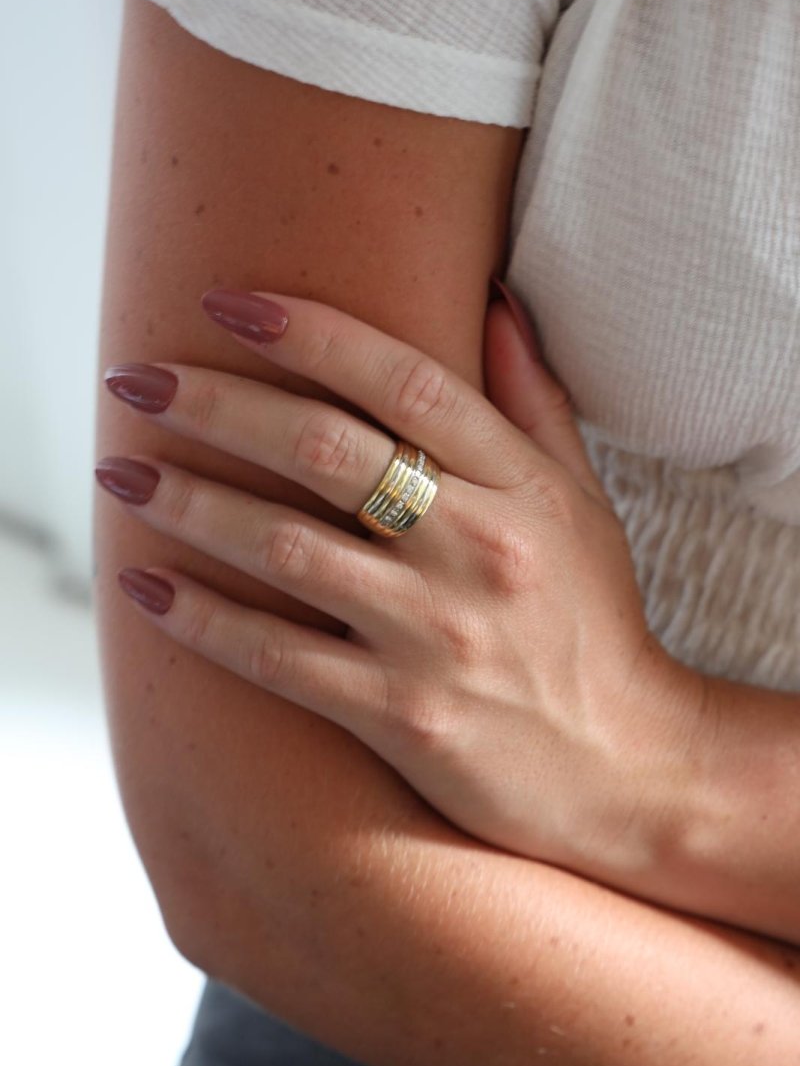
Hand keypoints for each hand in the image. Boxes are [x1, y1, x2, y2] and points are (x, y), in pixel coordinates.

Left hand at [96, 283, 701, 890]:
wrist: (620, 766)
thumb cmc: (591, 622)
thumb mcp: (581, 503)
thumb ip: (532, 400)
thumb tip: (491, 298)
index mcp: (521, 487)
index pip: (405, 382)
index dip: (311, 333)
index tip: (229, 304)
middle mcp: (478, 551)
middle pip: (325, 452)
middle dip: (217, 404)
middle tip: (137, 377)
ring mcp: (437, 637)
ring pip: (287, 550)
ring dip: (190, 505)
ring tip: (121, 472)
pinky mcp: (402, 717)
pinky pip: (280, 659)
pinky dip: (204, 620)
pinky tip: (144, 590)